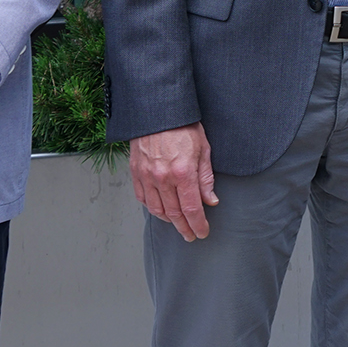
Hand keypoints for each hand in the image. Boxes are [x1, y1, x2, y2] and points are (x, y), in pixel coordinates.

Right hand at [130, 123, 219, 240]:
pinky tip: (161, 210)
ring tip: (178, 225)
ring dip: (169, 221)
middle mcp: (163, 178)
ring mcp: (147, 176)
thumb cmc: (183, 126)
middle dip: (185, 228)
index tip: (203, 232)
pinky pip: (143, 199)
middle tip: (192, 235)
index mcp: (183, 172)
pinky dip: (152, 208)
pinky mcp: (136, 173)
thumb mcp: (203, 149)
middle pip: (174, 214)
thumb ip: (205, 178)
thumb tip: (211, 200)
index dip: (198, 224)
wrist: (157, 111)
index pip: (192, 208)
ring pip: (157, 210)